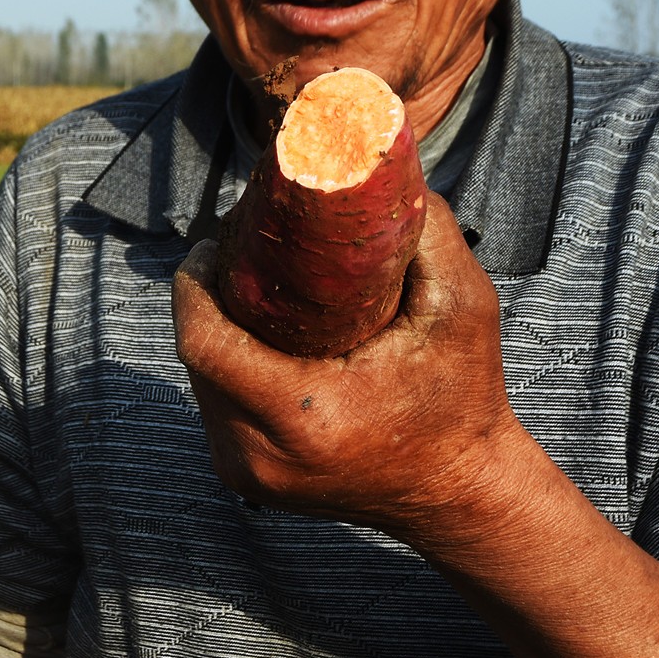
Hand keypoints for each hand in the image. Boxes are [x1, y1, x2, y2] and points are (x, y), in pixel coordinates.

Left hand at [171, 192, 533, 536]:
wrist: (460, 493)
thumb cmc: (463, 397)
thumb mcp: (463, 306)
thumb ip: (426, 231)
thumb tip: (371, 164)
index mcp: (303, 416)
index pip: (203, 340)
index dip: (195, 282)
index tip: (217, 242)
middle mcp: (260, 455)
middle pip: (194, 354)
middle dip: (206, 296)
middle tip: (241, 252)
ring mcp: (246, 474)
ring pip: (198, 380)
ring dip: (214, 329)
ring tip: (251, 290)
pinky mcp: (244, 478)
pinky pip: (214, 404)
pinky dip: (226, 366)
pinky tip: (258, 338)